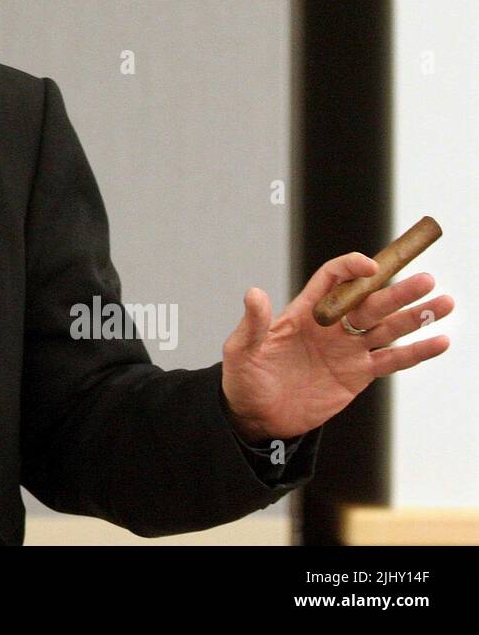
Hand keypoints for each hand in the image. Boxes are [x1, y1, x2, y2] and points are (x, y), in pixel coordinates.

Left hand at [220, 252, 452, 442]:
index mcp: (303, 312)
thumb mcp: (241, 349)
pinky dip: (416, 351)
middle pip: (369, 301)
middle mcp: (331, 326)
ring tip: (444, 302)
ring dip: (415, 315)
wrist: (256, 416)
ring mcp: (347, 350)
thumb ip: (254, 323)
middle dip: (397, 291)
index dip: (351, 269)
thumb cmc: (244, 378)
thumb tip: (255, 294)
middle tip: (425, 280)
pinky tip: (439, 341)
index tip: (372, 267)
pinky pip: (392, 360)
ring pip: (387, 327)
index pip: (332, 280)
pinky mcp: (358, 375)